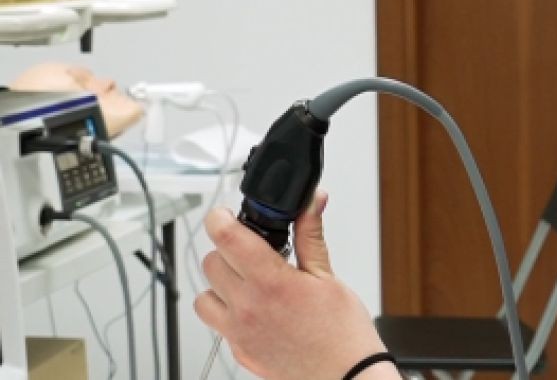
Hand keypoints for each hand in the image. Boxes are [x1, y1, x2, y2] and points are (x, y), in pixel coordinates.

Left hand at [194, 191, 394, 379]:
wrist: (346, 377)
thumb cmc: (343, 334)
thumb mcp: (328, 276)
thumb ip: (310, 235)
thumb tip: (311, 202)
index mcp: (271, 283)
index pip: (226, 238)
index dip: (220, 218)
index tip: (225, 214)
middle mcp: (248, 308)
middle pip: (211, 262)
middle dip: (228, 250)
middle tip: (254, 250)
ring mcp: (239, 332)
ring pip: (204, 295)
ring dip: (221, 282)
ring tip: (249, 280)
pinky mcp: (239, 351)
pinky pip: (216, 323)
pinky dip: (227, 310)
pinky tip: (254, 307)